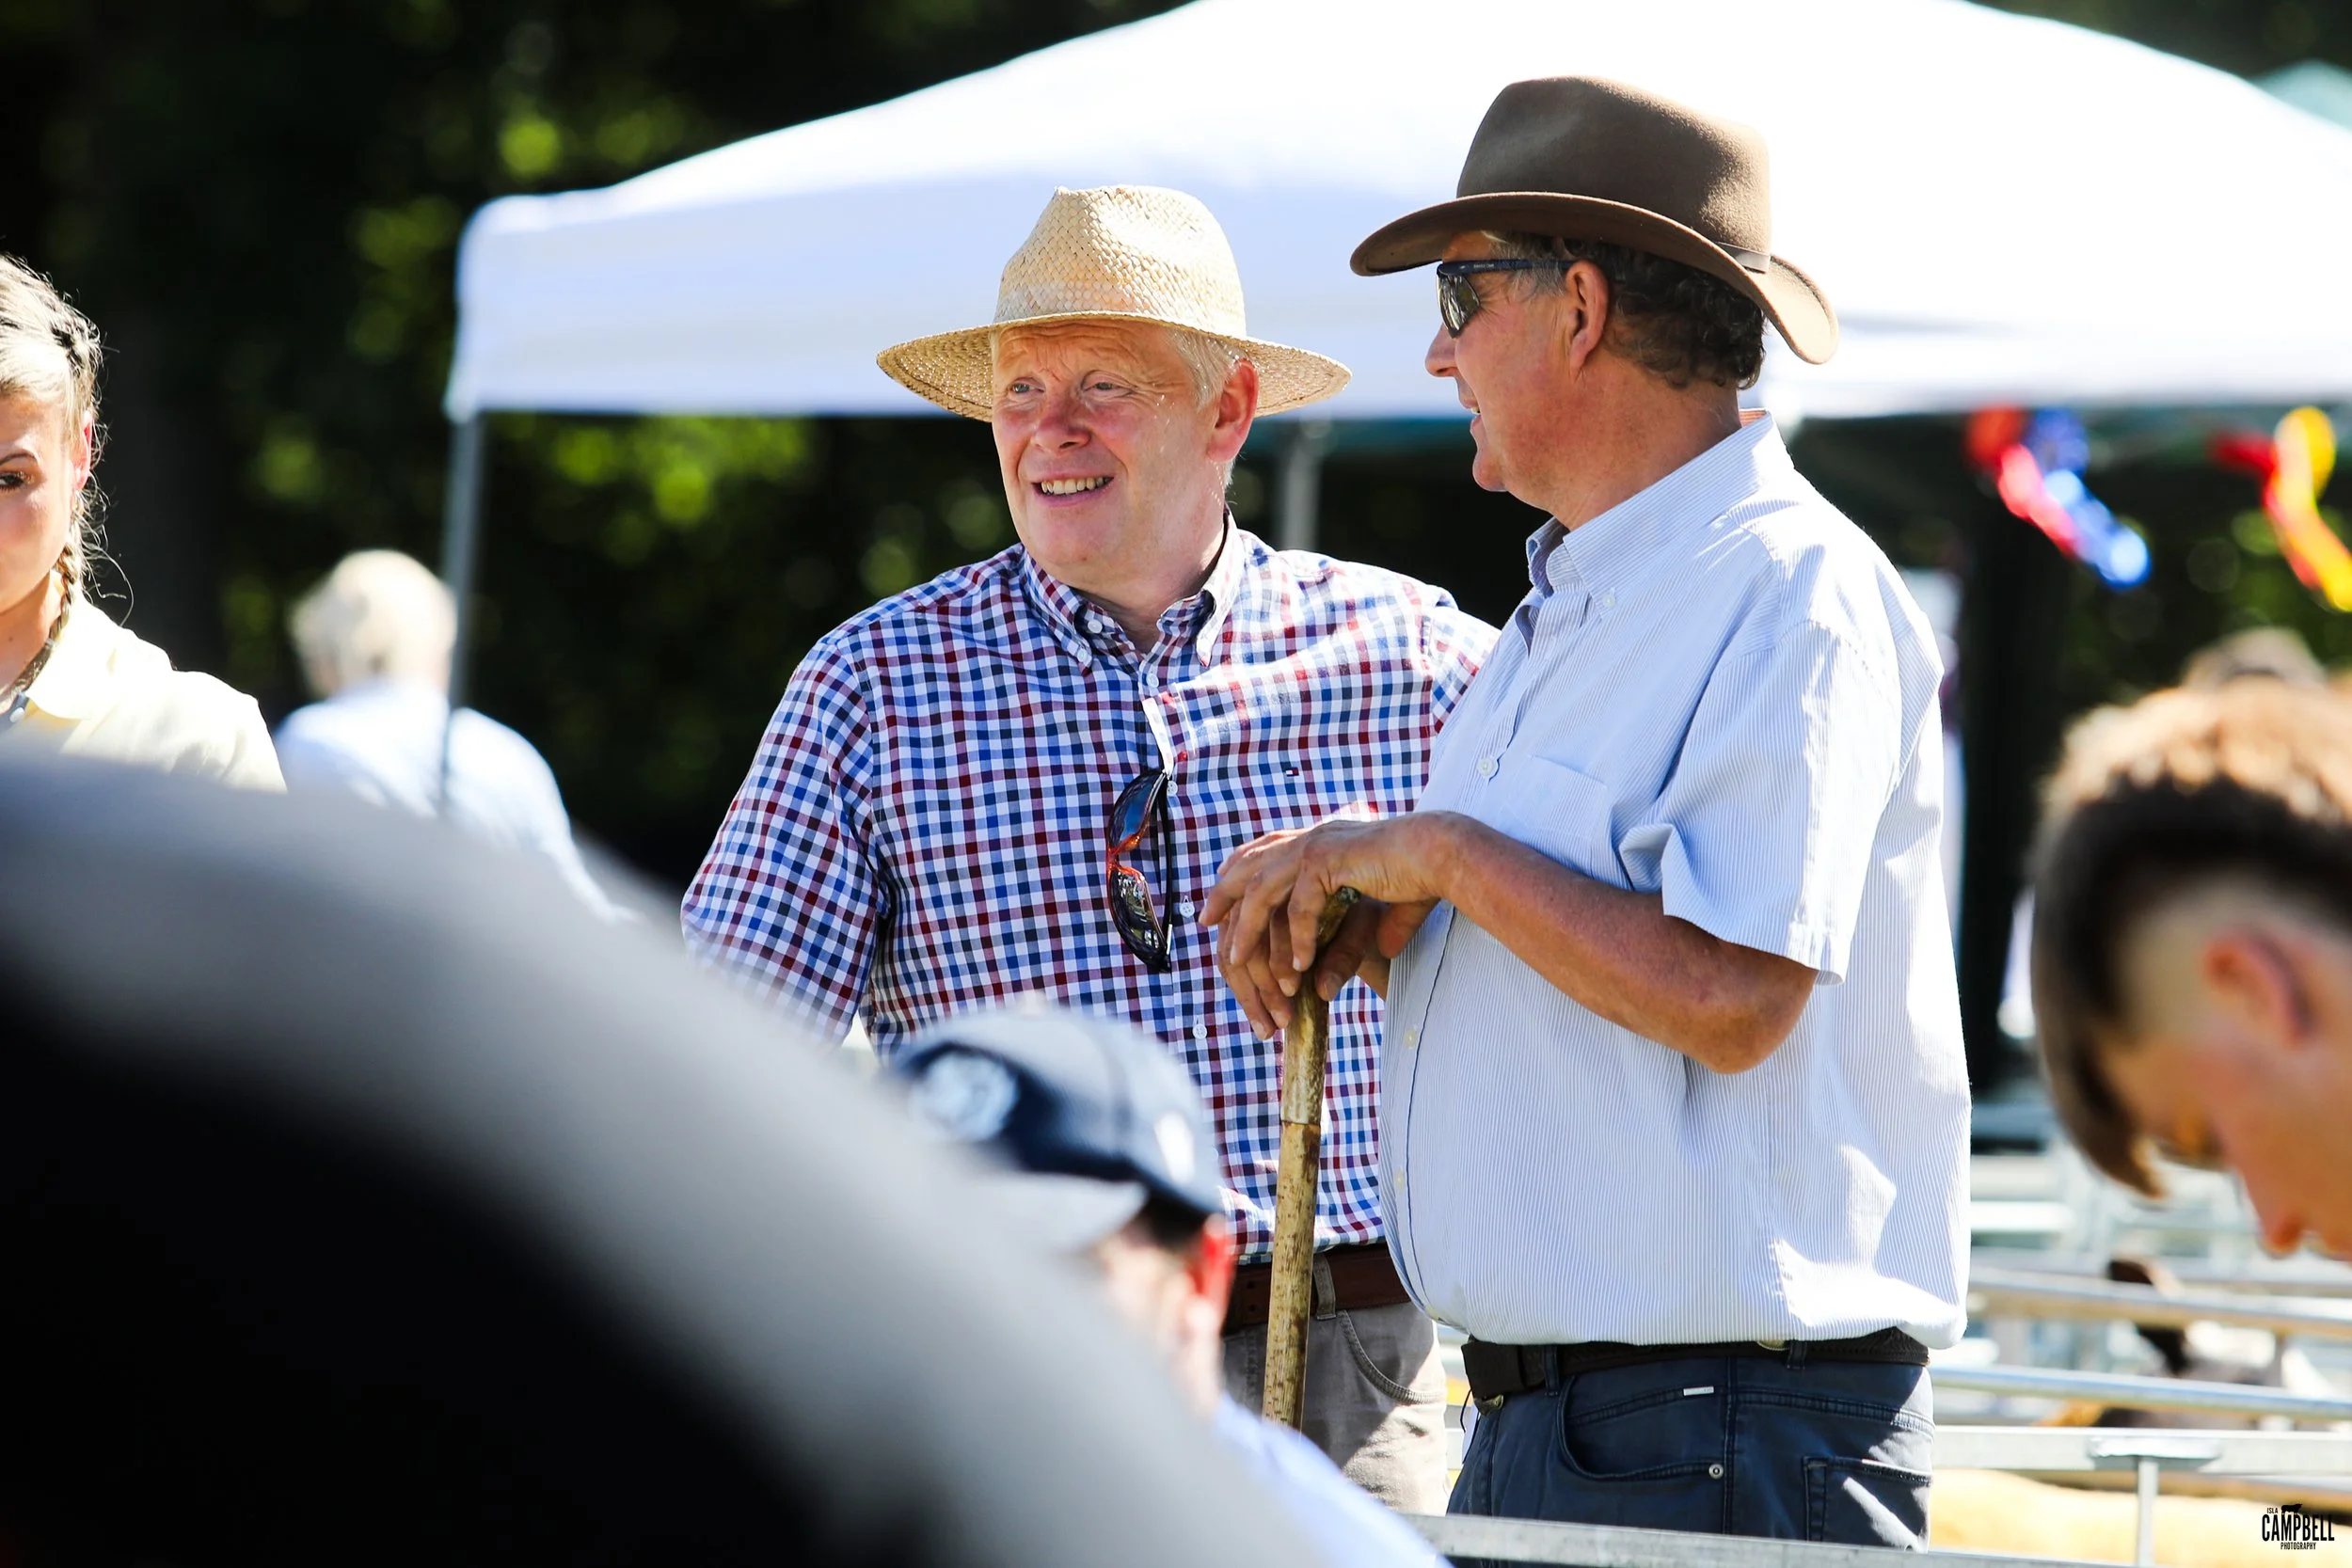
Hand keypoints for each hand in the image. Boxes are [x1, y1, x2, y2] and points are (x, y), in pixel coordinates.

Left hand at [1202, 814, 1455, 1038]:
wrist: (1445, 854)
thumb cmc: (1421, 877)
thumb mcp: (1384, 906)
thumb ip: (1374, 926)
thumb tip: (1383, 951)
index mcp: (1318, 839)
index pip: (1262, 851)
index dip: (1236, 872)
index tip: (1217, 899)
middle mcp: (1311, 837)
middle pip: (1248, 866)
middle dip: (1223, 895)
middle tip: (1203, 923)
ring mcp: (1318, 844)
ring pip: (1263, 890)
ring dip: (1250, 931)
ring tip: (1239, 963)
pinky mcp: (1330, 860)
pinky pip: (1300, 906)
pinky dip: (1296, 939)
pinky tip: (1297, 968)